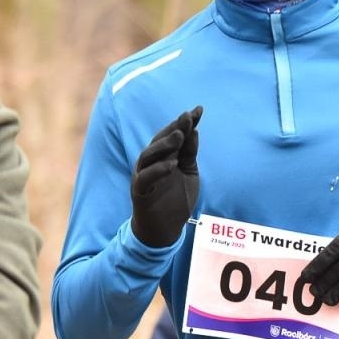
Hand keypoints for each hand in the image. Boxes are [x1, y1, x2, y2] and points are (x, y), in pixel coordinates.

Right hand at [130, 107, 201, 246]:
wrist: (165, 228)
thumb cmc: (176, 198)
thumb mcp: (188, 172)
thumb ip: (189, 153)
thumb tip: (194, 130)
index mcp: (164, 156)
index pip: (174, 135)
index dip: (185, 122)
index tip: (198, 110)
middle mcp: (152, 162)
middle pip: (160, 141)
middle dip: (174, 128)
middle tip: (188, 117)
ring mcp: (144, 175)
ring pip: (149, 155)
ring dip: (164, 145)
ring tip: (179, 136)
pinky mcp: (140, 191)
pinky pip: (146, 178)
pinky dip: (158, 170)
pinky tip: (172, 164)